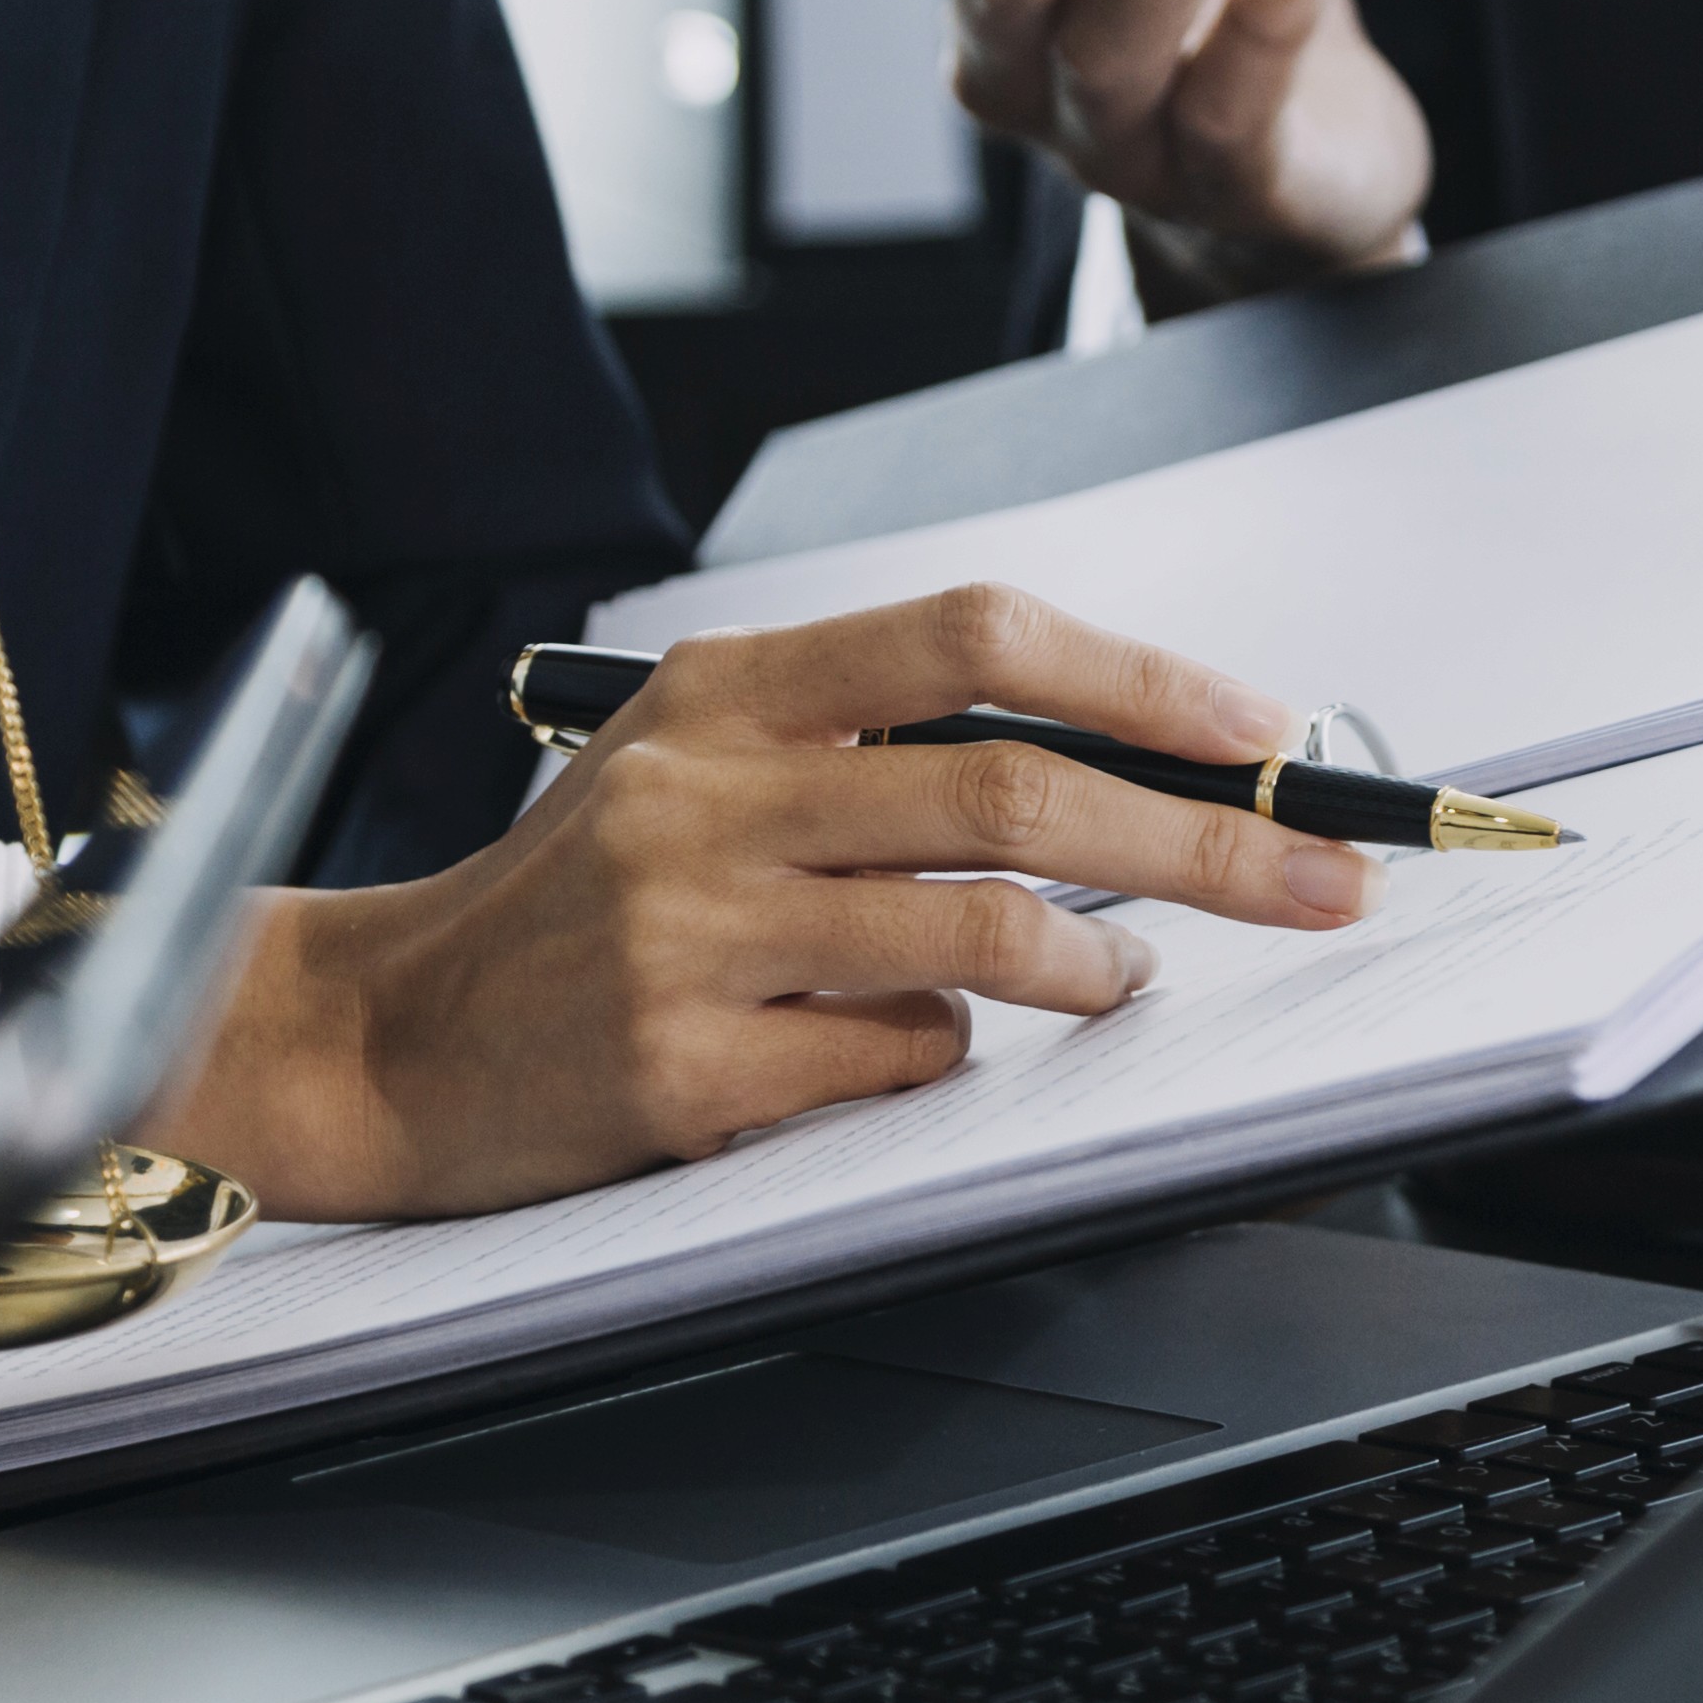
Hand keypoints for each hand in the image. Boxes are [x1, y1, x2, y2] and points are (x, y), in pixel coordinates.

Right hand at [140, 587, 1379, 1219]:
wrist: (385, 1036)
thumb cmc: (570, 899)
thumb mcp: (694, 764)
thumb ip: (867, 746)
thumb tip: (1114, 764)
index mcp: (727, 689)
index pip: (974, 636)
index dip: (1142, 677)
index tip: (1262, 734)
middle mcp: (709, 793)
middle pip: (1016, 790)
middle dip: (1203, 841)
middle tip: (1317, 877)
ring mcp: (695, 934)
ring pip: (981, 935)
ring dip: (1093, 968)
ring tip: (1119, 982)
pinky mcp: (685, 1066)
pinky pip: (897, 1056)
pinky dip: (944, 1056)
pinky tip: (911, 1050)